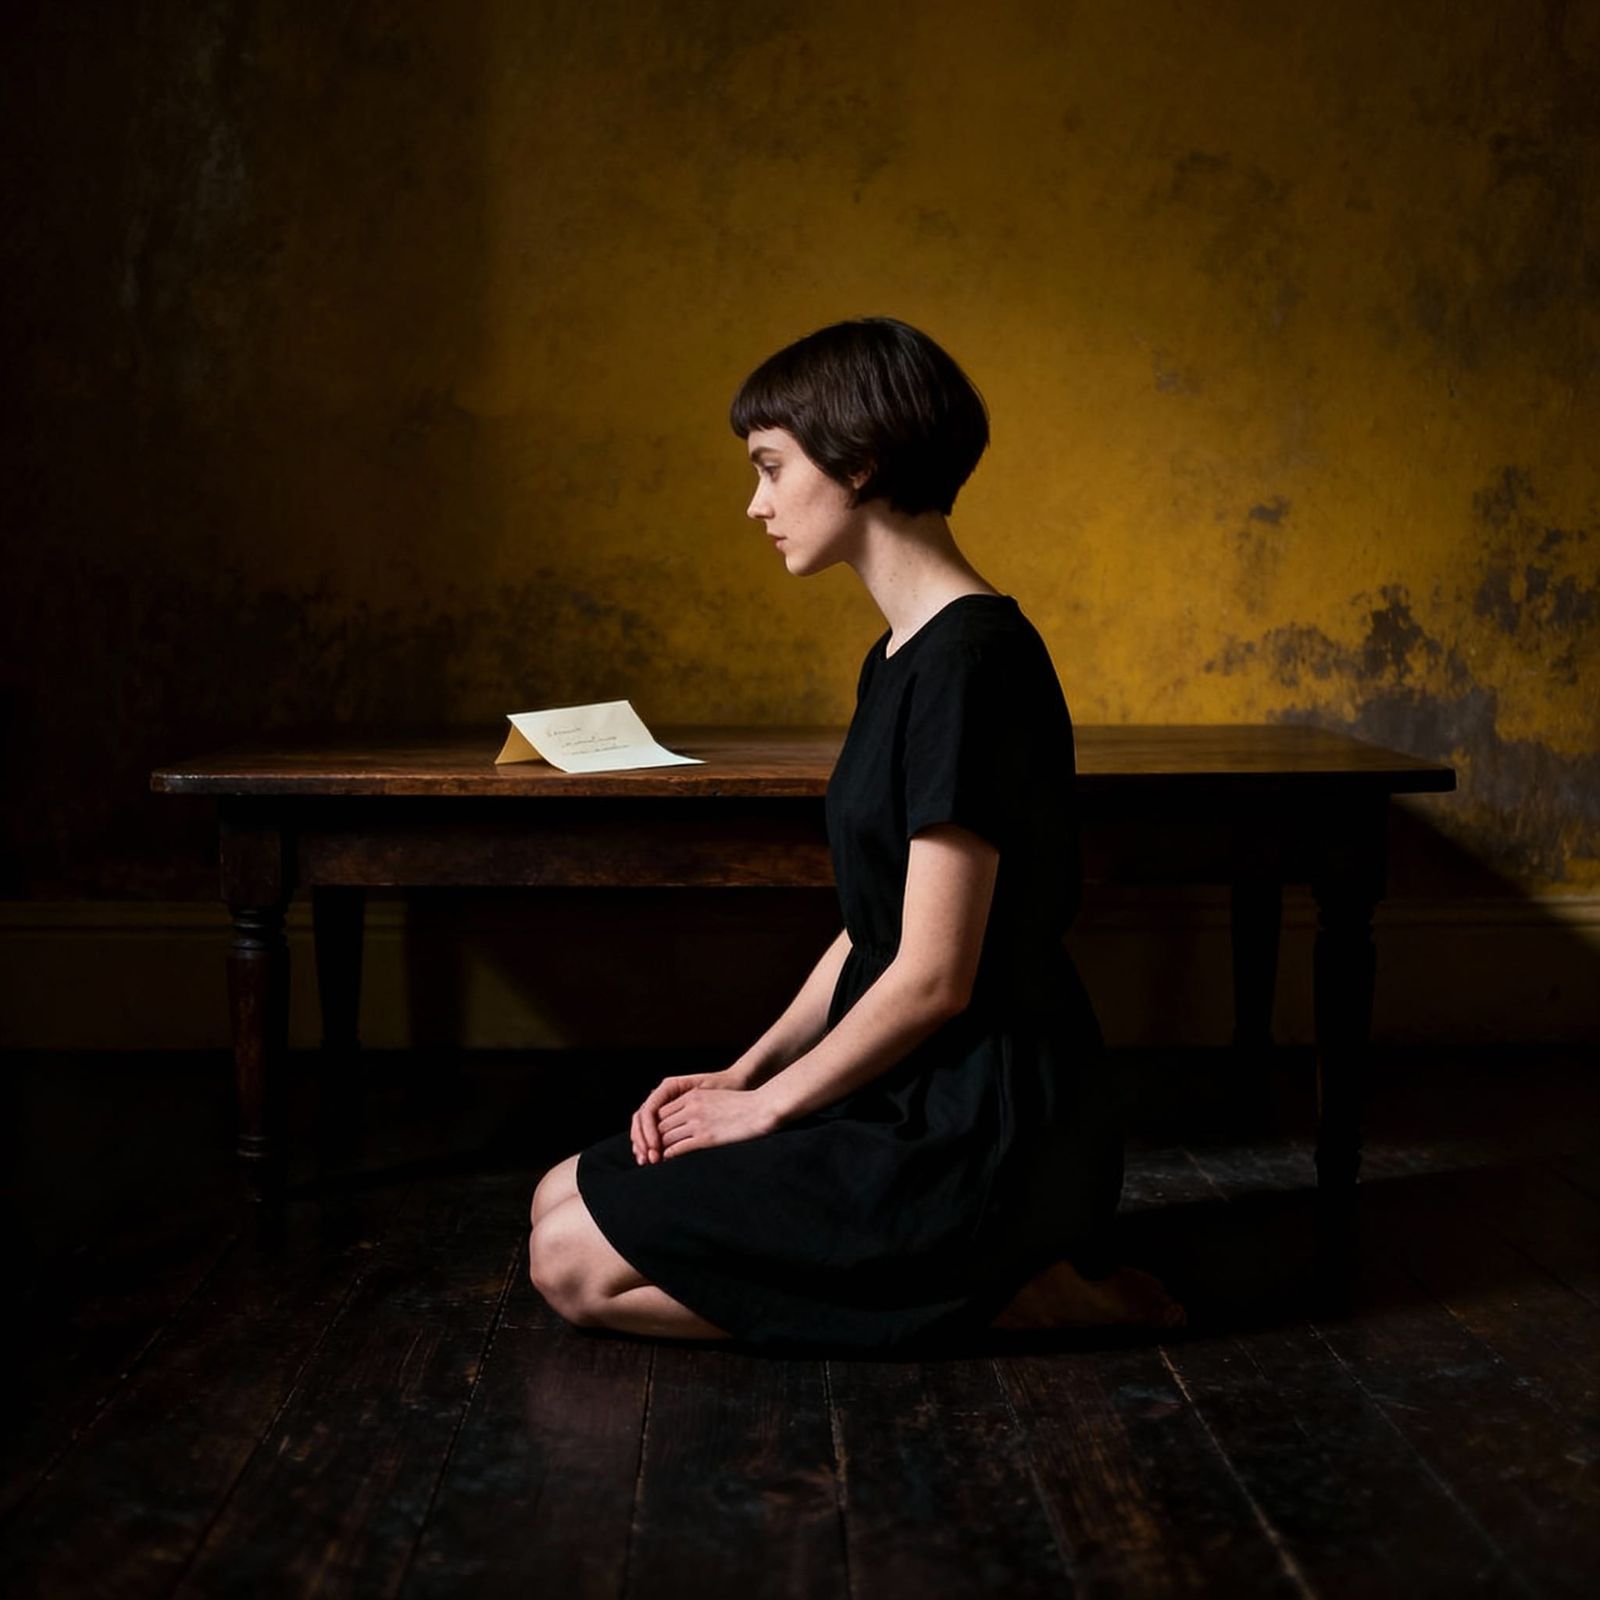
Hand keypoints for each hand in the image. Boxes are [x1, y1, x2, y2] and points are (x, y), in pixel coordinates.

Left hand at [631, 1067, 749, 1164]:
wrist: (761, 1108)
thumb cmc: (741, 1105)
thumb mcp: (713, 1098)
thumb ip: (696, 1104)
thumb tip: (686, 1118)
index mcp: (691, 1096)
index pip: (661, 1112)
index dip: (652, 1127)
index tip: (650, 1138)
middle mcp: (690, 1108)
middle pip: (659, 1125)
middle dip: (650, 1140)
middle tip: (645, 1153)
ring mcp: (697, 1122)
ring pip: (665, 1138)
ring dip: (657, 1151)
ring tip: (653, 1161)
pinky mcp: (705, 1137)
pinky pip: (678, 1148)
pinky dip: (669, 1156)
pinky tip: (667, 1161)